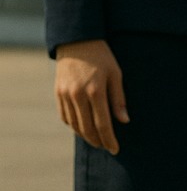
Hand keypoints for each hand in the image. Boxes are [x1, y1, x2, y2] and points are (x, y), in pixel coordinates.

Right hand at [54, 39, 128, 153]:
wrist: (77, 41)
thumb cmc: (102, 57)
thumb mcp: (116, 74)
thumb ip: (119, 99)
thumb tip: (124, 121)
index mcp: (96, 91)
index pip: (103, 124)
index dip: (109, 139)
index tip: (115, 149)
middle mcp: (78, 95)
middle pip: (87, 128)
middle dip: (97, 141)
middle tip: (106, 146)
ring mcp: (65, 95)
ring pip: (75, 125)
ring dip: (85, 135)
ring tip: (96, 139)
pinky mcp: (57, 93)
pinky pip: (65, 116)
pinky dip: (74, 125)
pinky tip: (82, 127)